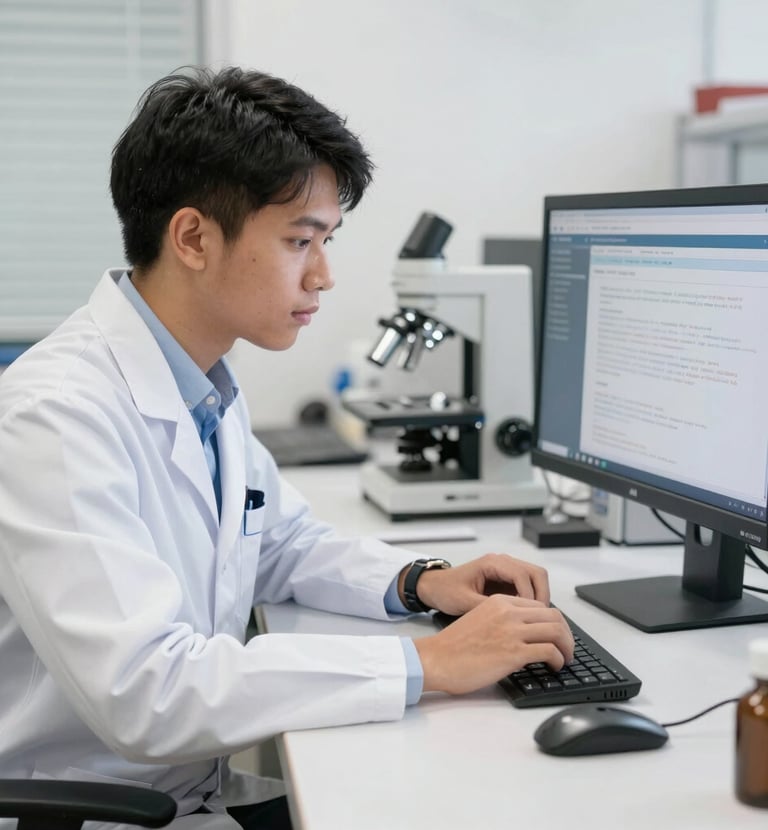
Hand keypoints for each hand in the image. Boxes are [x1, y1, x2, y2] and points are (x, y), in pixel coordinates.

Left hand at [405, 553, 549, 616]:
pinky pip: (528, 588)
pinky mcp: (507, 581)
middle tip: (539, 618)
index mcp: (492, 563)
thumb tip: (507, 621)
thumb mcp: (463, 602)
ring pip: (536, 579)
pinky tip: (527, 618)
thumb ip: (486, 609)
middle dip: (542, 596)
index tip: (530, 615)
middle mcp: (502, 563)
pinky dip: (532, 601)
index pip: (522, 575)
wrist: (434, 587)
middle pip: (536, 574)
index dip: (529, 596)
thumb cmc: (446, 590)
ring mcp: (506, 571)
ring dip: (539, 598)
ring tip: (535, 620)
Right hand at [414, 595, 573, 694]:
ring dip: (567, 647)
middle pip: (554, 616)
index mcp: (500, 602)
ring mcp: (512, 631)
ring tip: (565, 658)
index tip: (556, 635)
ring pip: (557, 631)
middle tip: (566, 648)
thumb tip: (524, 635)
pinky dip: (558, 659)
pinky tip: (555, 666)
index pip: (540, 606)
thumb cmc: (453, 646)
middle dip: (566, 634)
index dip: (554, 622)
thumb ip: (502, 620)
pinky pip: (549, 651)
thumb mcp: (480, 620)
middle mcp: (508, 612)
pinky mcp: (513, 652)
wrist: (436, 659)